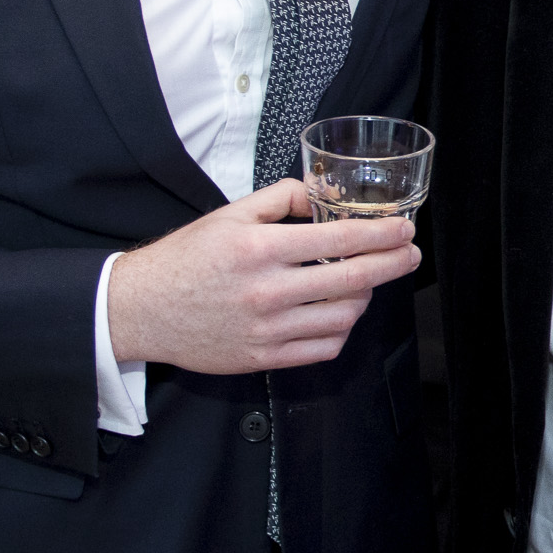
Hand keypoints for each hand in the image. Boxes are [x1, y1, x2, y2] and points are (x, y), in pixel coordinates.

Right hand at [106, 178, 418, 372]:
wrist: (142, 309)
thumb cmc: (189, 257)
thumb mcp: (231, 213)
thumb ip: (283, 198)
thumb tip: (326, 194)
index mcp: (260, 248)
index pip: (341, 239)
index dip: (382, 234)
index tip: (405, 230)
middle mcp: (267, 291)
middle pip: (354, 280)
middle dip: (392, 264)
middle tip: (409, 255)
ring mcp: (267, 329)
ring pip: (344, 316)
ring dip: (364, 297)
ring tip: (364, 282)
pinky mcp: (263, 358)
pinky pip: (323, 348)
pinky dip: (342, 330)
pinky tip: (339, 314)